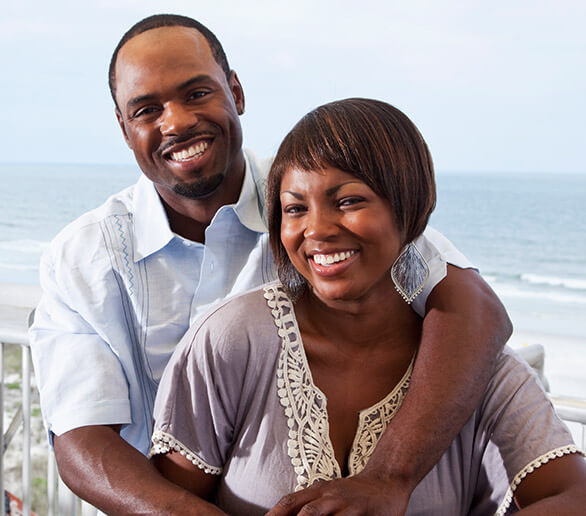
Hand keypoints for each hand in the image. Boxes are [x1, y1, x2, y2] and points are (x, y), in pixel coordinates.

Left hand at [265, 473, 409, 515]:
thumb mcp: (328, 496)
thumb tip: (284, 515)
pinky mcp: (366, 513)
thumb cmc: (353, 495)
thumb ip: (308, 507)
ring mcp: (348, 504)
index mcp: (318, 491)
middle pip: (305, 513)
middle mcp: (331, 496)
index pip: (290, 503)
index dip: (274, 515)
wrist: (387, 480)